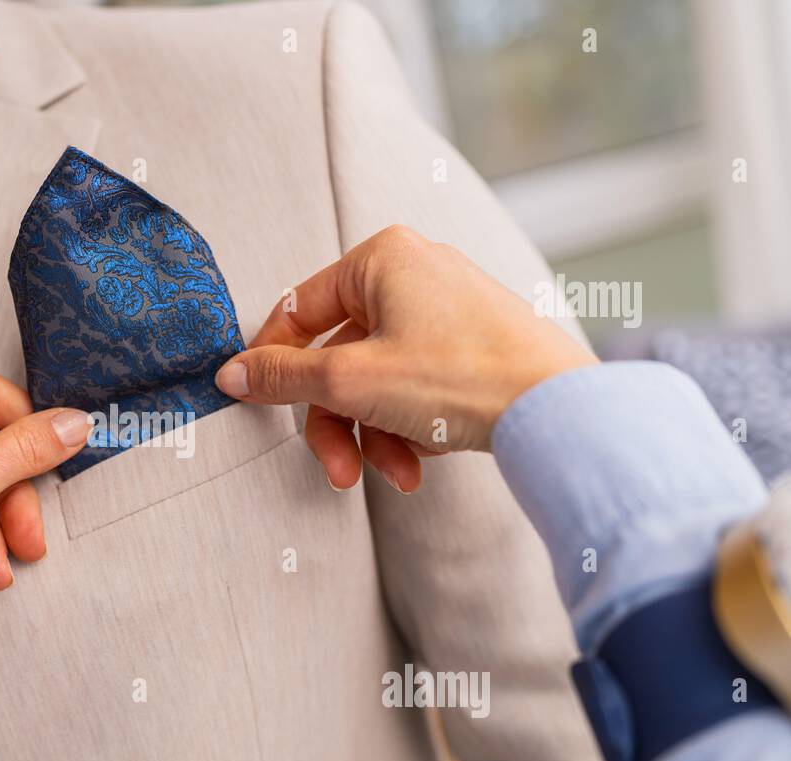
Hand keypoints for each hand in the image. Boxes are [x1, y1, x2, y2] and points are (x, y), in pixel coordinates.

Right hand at [214, 225, 595, 491]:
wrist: (558, 409)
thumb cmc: (462, 377)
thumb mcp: (350, 380)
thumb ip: (282, 377)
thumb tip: (233, 374)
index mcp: (382, 258)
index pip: (298, 310)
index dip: (272, 362)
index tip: (254, 401)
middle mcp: (415, 273)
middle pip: (339, 357)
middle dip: (339, 422)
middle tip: (338, 468)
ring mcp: (448, 309)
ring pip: (377, 379)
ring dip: (376, 435)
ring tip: (398, 473)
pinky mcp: (473, 345)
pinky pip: (415, 386)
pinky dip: (411, 426)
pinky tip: (429, 455)